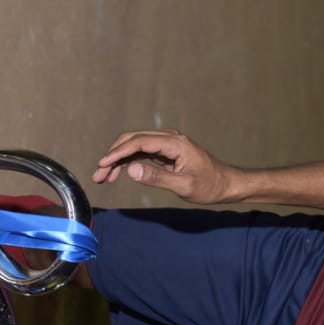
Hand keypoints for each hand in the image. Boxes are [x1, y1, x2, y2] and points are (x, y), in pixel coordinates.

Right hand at [91, 129, 236, 204]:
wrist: (224, 184)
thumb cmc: (208, 186)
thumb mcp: (184, 186)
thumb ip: (157, 178)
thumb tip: (130, 169)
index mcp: (175, 143)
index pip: (139, 142)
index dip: (118, 153)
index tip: (103, 165)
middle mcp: (169, 138)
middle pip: (133, 139)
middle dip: (113, 155)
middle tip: (98, 175)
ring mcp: (167, 144)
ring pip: (135, 145)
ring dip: (118, 160)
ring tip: (103, 178)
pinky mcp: (165, 151)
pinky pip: (141, 152)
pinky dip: (127, 162)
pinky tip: (118, 174)